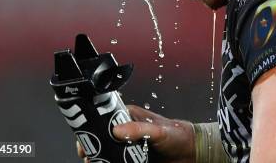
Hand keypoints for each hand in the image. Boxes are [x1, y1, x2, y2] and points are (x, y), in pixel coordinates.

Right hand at [76, 105, 195, 162]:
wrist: (191, 153)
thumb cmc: (177, 134)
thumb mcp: (158, 130)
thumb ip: (138, 129)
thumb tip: (116, 130)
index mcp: (129, 117)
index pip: (103, 120)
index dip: (91, 131)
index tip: (84, 142)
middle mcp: (126, 132)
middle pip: (101, 140)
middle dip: (92, 149)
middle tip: (88, 157)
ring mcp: (128, 148)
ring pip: (107, 154)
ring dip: (99, 160)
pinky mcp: (132, 160)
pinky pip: (116, 162)